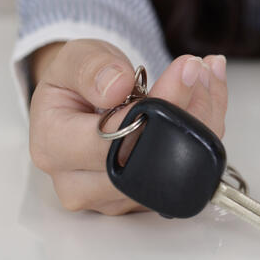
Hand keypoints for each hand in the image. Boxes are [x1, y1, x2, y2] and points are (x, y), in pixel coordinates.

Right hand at [29, 39, 227, 214]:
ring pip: (180, 165)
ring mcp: (116, 198)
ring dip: (204, 115)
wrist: (84, 104)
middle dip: (189, 108)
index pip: (113, 137)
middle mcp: (81, 184)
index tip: (186, 69)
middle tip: (201, 69)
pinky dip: (206, 126)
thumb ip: (91, 68)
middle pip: (151, 158)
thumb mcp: (75, 59)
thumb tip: (116, 86)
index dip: (159, 104)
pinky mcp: (146, 199)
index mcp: (53, 147)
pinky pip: (189, 167)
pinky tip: (204, 94)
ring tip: (203, 75)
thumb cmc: (77, 84)